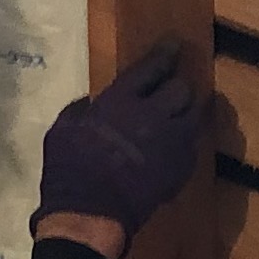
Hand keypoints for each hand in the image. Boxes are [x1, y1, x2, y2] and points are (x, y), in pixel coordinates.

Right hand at [34, 40, 204, 233]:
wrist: (91, 213)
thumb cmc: (69, 169)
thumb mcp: (63, 129)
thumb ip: (81, 110)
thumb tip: (91, 103)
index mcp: (121, 100)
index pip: (152, 67)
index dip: (165, 53)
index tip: (174, 45)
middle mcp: (153, 115)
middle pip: (182, 88)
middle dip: (178, 86)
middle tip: (173, 88)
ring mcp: (171, 143)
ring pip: (195, 116)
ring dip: (188, 112)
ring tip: (182, 113)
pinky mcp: (181, 169)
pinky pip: (192, 147)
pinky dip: (185, 142)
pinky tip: (176, 145)